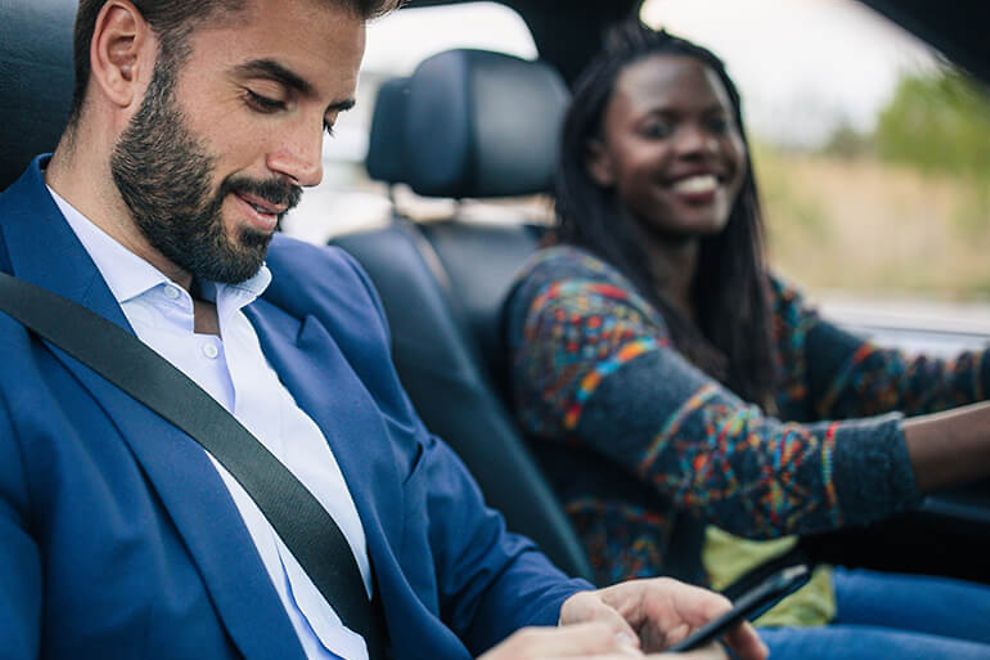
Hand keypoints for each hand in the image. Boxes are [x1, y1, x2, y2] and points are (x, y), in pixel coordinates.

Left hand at [477, 621, 739, 658]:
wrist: (580, 628)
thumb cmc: (584, 611)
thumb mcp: (581, 609)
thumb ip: (600, 620)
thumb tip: (631, 648)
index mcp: (663, 596)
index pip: (710, 606)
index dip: (737, 626)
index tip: (754, 651)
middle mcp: (679, 619)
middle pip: (717, 643)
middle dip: (718, 657)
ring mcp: (680, 643)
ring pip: (708, 655)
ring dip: (707, 658)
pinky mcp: (676, 656)